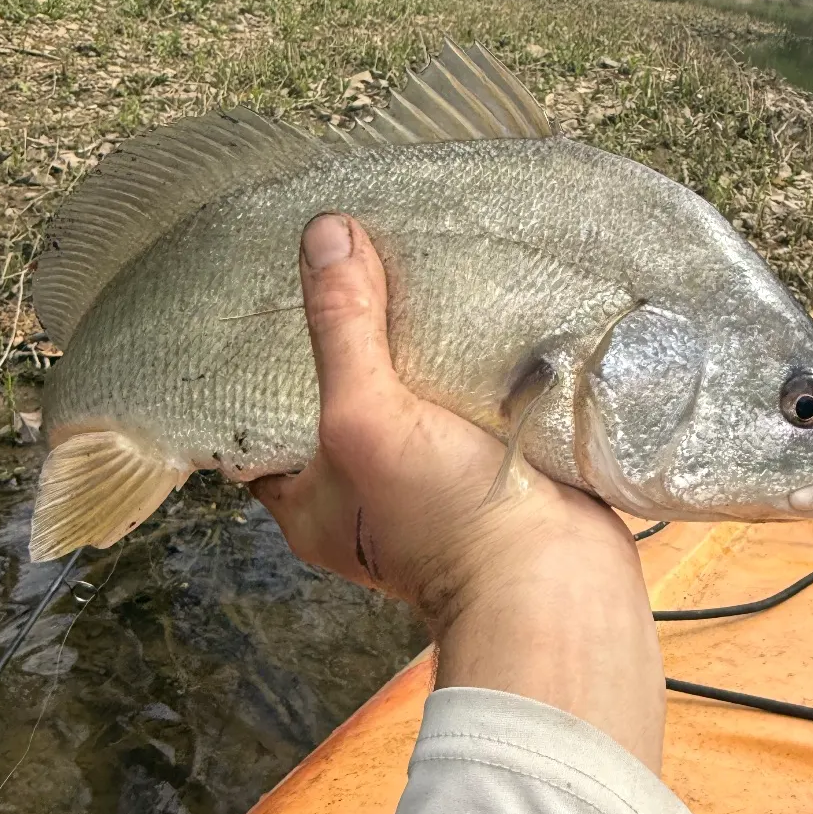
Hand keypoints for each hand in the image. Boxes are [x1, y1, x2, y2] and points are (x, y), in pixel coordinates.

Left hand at [251, 214, 665, 771]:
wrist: (555, 579)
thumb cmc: (443, 517)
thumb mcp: (367, 419)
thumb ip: (343, 331)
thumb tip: (324, 234)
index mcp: (308, 502)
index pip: (260, 425)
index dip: (257, 366)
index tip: (267, 299)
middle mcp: (360, 496)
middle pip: (338, 402)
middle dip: (345, 343)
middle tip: (343, 267)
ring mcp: (426, 484)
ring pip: (405, 400)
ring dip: (409, 350)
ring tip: (401, 271)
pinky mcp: (483, 470)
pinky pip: (459, 406)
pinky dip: (459, 367)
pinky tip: (465, 311)